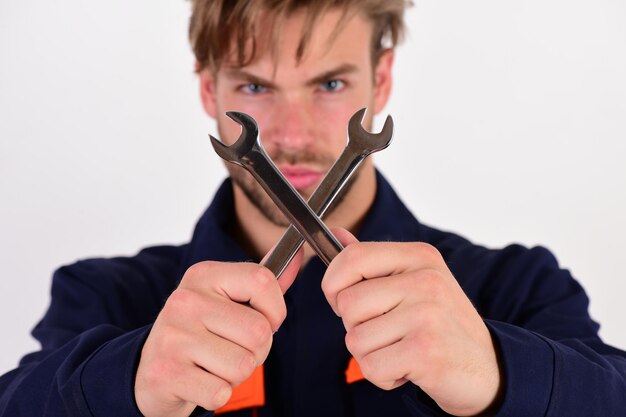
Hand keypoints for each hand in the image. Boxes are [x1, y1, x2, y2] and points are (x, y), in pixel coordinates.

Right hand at [134, 249, 301, 416]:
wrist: (150, 370)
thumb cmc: (199, 332)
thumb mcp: (226, 299)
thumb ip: (263, 284)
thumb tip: (299, 256)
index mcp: (204, 275)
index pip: (263, 282)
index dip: (276, 310)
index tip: (265, 320)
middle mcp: (185, 301)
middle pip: (259, 332)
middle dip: (258, 350)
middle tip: (233, 348)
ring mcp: (173, 337)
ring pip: (243, 365)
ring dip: (237, 374)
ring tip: (215, 364)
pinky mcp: (166, 373)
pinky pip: (221, 392)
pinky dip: (217, 393)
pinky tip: (200, 380)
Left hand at [322, 229, 501, 416]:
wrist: (488, 368)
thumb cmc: (441, 323)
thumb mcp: (413, 281)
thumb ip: (372, 261)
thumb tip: (336, 234)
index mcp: (419, 256)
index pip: (351, 258)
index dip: (332, 283)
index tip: (342, 300)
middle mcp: (425, 280)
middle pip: (347, 303)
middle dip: (355, 326)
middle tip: (388, 332)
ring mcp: (428, 314)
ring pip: (355, 339)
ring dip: (370, 354)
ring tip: (401, 349)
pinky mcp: (427, 351)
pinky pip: (371, 367)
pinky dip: (382, 376)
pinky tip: (407, 368)